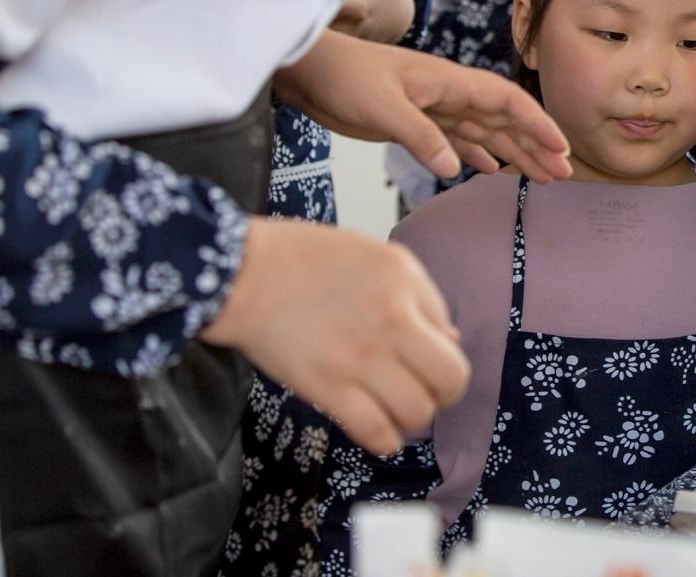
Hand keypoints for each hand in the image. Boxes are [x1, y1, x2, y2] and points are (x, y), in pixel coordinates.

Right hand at [200, 219, 470, 454]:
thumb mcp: (376, 256)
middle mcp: (393, 320)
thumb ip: (418, 294)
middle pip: (451, 378)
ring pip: (418, 411)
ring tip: (397, 410)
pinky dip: (385, 439)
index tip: (424, 359)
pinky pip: (376, 431)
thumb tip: (449, 338)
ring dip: (413, 417)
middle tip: (427, 392)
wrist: (244, 274)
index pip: (450, 333)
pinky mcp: (328, 388)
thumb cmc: (306, 259)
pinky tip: (381, 431)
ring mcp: (362, 358)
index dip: (441, 351)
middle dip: (445, 393)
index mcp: (405, 280)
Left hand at [273, 29, 570, 182]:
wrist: (307, 70)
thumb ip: (419, 136)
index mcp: (448, 82)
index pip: (505, 101)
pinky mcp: (414, 123)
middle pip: (503, 121)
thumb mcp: (382, 107)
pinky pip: (457, 139)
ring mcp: (432, 109)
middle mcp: (448, 94)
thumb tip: (454, 168)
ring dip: (513, 153)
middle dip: (535, 146)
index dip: (537, 123)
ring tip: (539, 178)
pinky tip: (491, 169)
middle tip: (562, 175)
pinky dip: (477, 154)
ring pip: (484, 133)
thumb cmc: (342, 76)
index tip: (561, 148)